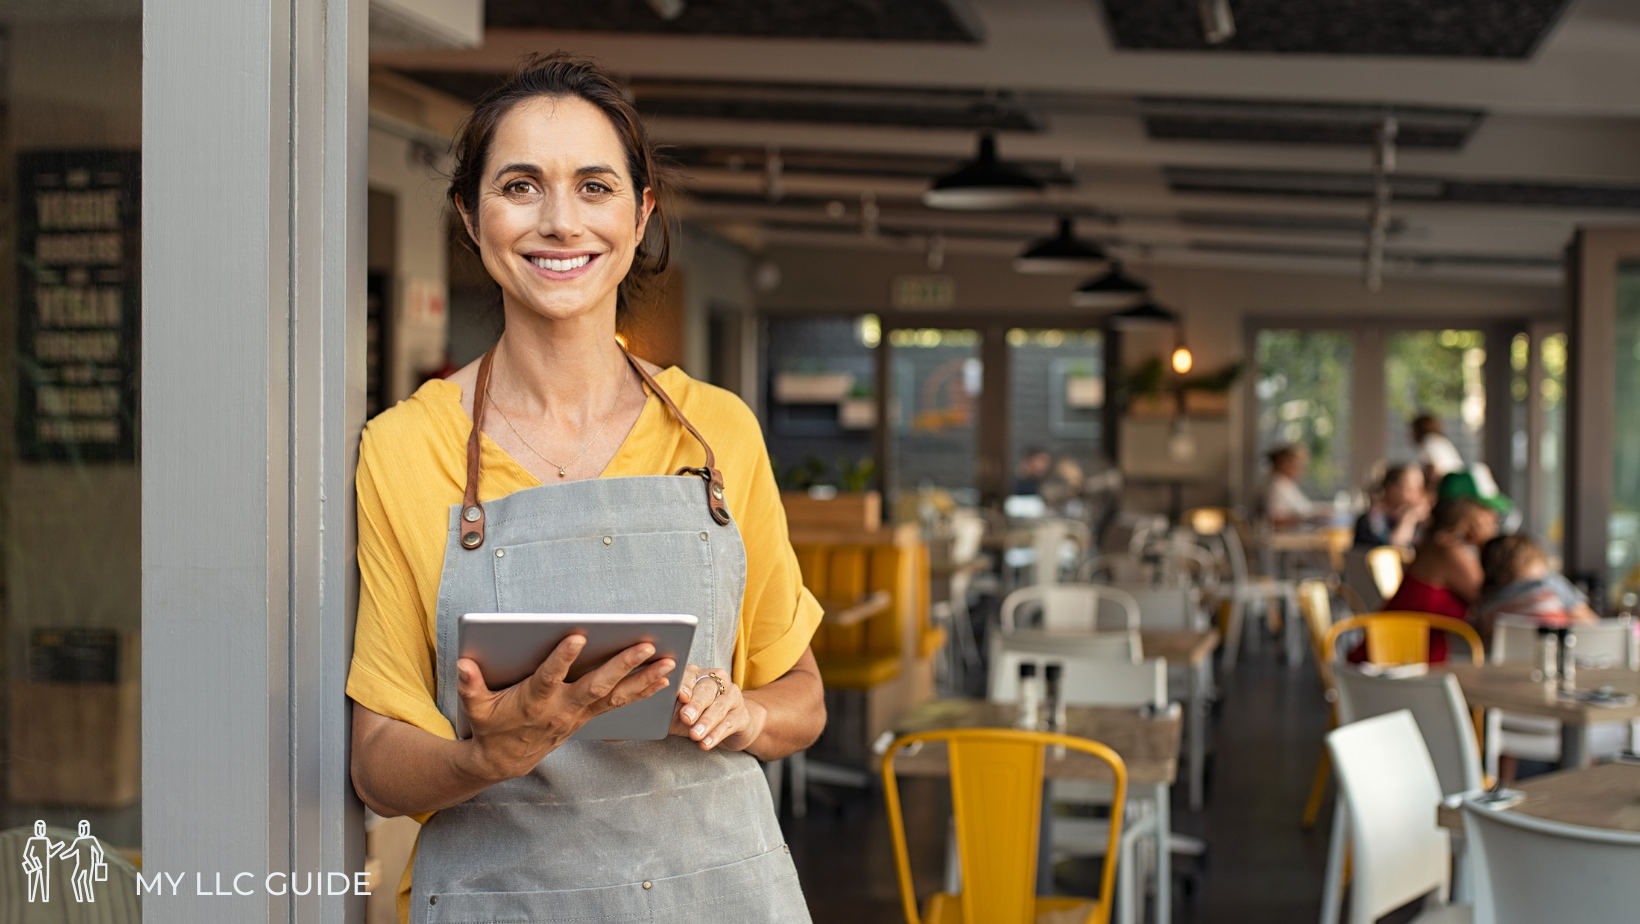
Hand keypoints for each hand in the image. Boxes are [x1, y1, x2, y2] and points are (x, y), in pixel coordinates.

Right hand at [456, 634, 674, 781]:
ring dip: (643, 679)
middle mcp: (562, 708)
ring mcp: (579, 714)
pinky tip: (663, 678)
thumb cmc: (491, 726)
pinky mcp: (588, 716)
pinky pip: (620, 703)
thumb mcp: (475, 707)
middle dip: (622, 665)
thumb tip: (464, 664)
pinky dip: (642, 691)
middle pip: (596, 685)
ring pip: (616, 695)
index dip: (562, 658)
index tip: (578, 636)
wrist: (505, 760)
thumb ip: (470, 685)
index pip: (549, 677)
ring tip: (669, 662)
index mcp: (534, 701)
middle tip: (646, 645)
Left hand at [671, 665, 765, 751]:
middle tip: (686, 718)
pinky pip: (729, 723)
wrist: (730, 725)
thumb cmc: (697, 715)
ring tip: (695, 735)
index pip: (690, 675)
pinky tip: (706, 743)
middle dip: (696, 705)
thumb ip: (670, 709)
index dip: (685, 685)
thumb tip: (654, 714)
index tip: (680, 697)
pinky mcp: (742, 714)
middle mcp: (717, 680)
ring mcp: (732, 696)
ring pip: (719, 707)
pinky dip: (716, 734)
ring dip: (706, 722)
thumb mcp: (680, 711)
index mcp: (697, 674)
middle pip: (707, 689)